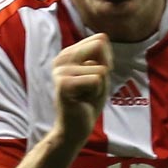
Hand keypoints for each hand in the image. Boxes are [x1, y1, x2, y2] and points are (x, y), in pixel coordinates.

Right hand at [50, 33, 111, 150]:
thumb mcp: (100, 74)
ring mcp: (60, 71)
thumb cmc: (88, 102)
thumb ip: (102, 54)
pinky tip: (82, 101)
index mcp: (68, 54)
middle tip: (90, 89)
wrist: (74, 129)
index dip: (106, 61)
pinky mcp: (63, 84)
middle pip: (99, 47)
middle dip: (104, 71)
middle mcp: (61, 59)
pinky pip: (96, 80)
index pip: (100, 40)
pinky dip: (96, 93)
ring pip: (100, 69)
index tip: (95, 79)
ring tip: (85, 96)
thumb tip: (103, 38)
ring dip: (99, 86)